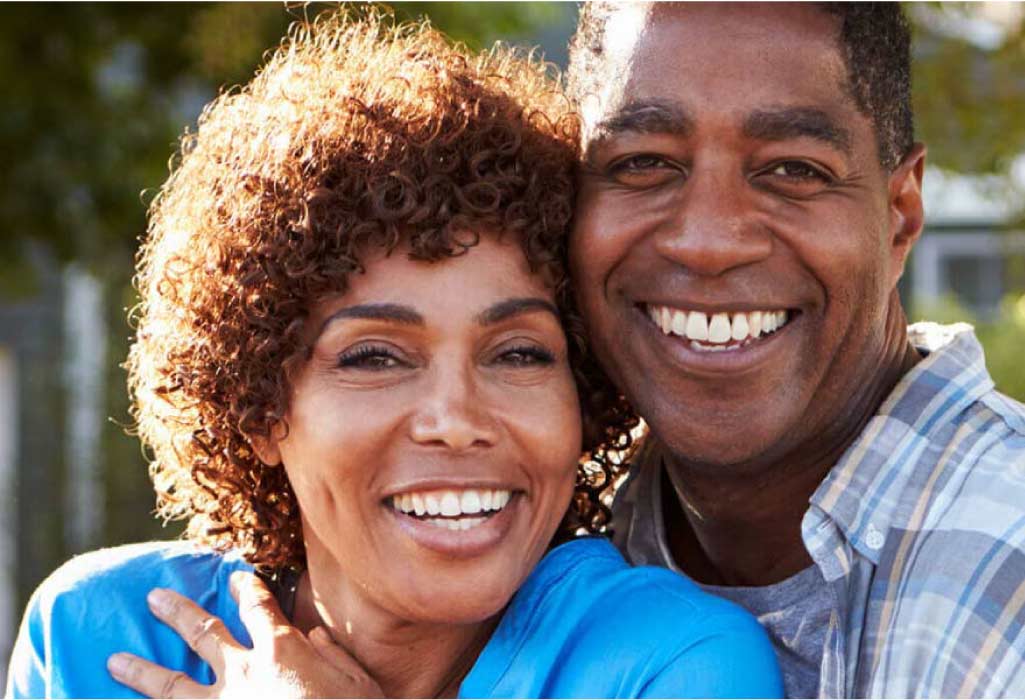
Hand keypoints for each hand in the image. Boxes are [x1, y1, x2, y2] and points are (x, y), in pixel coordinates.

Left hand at [107, 571, 383, 697]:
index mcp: (283, 649)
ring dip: (141, 672)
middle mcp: (244, 671)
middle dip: (178, 613)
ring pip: (172, 685)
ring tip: (114, 662)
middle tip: (154, 598)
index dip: (246, 587)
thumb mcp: (358, 681)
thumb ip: (334, 655)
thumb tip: (316, 638)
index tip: (234, 575)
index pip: (259, 606)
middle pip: (204, 633)